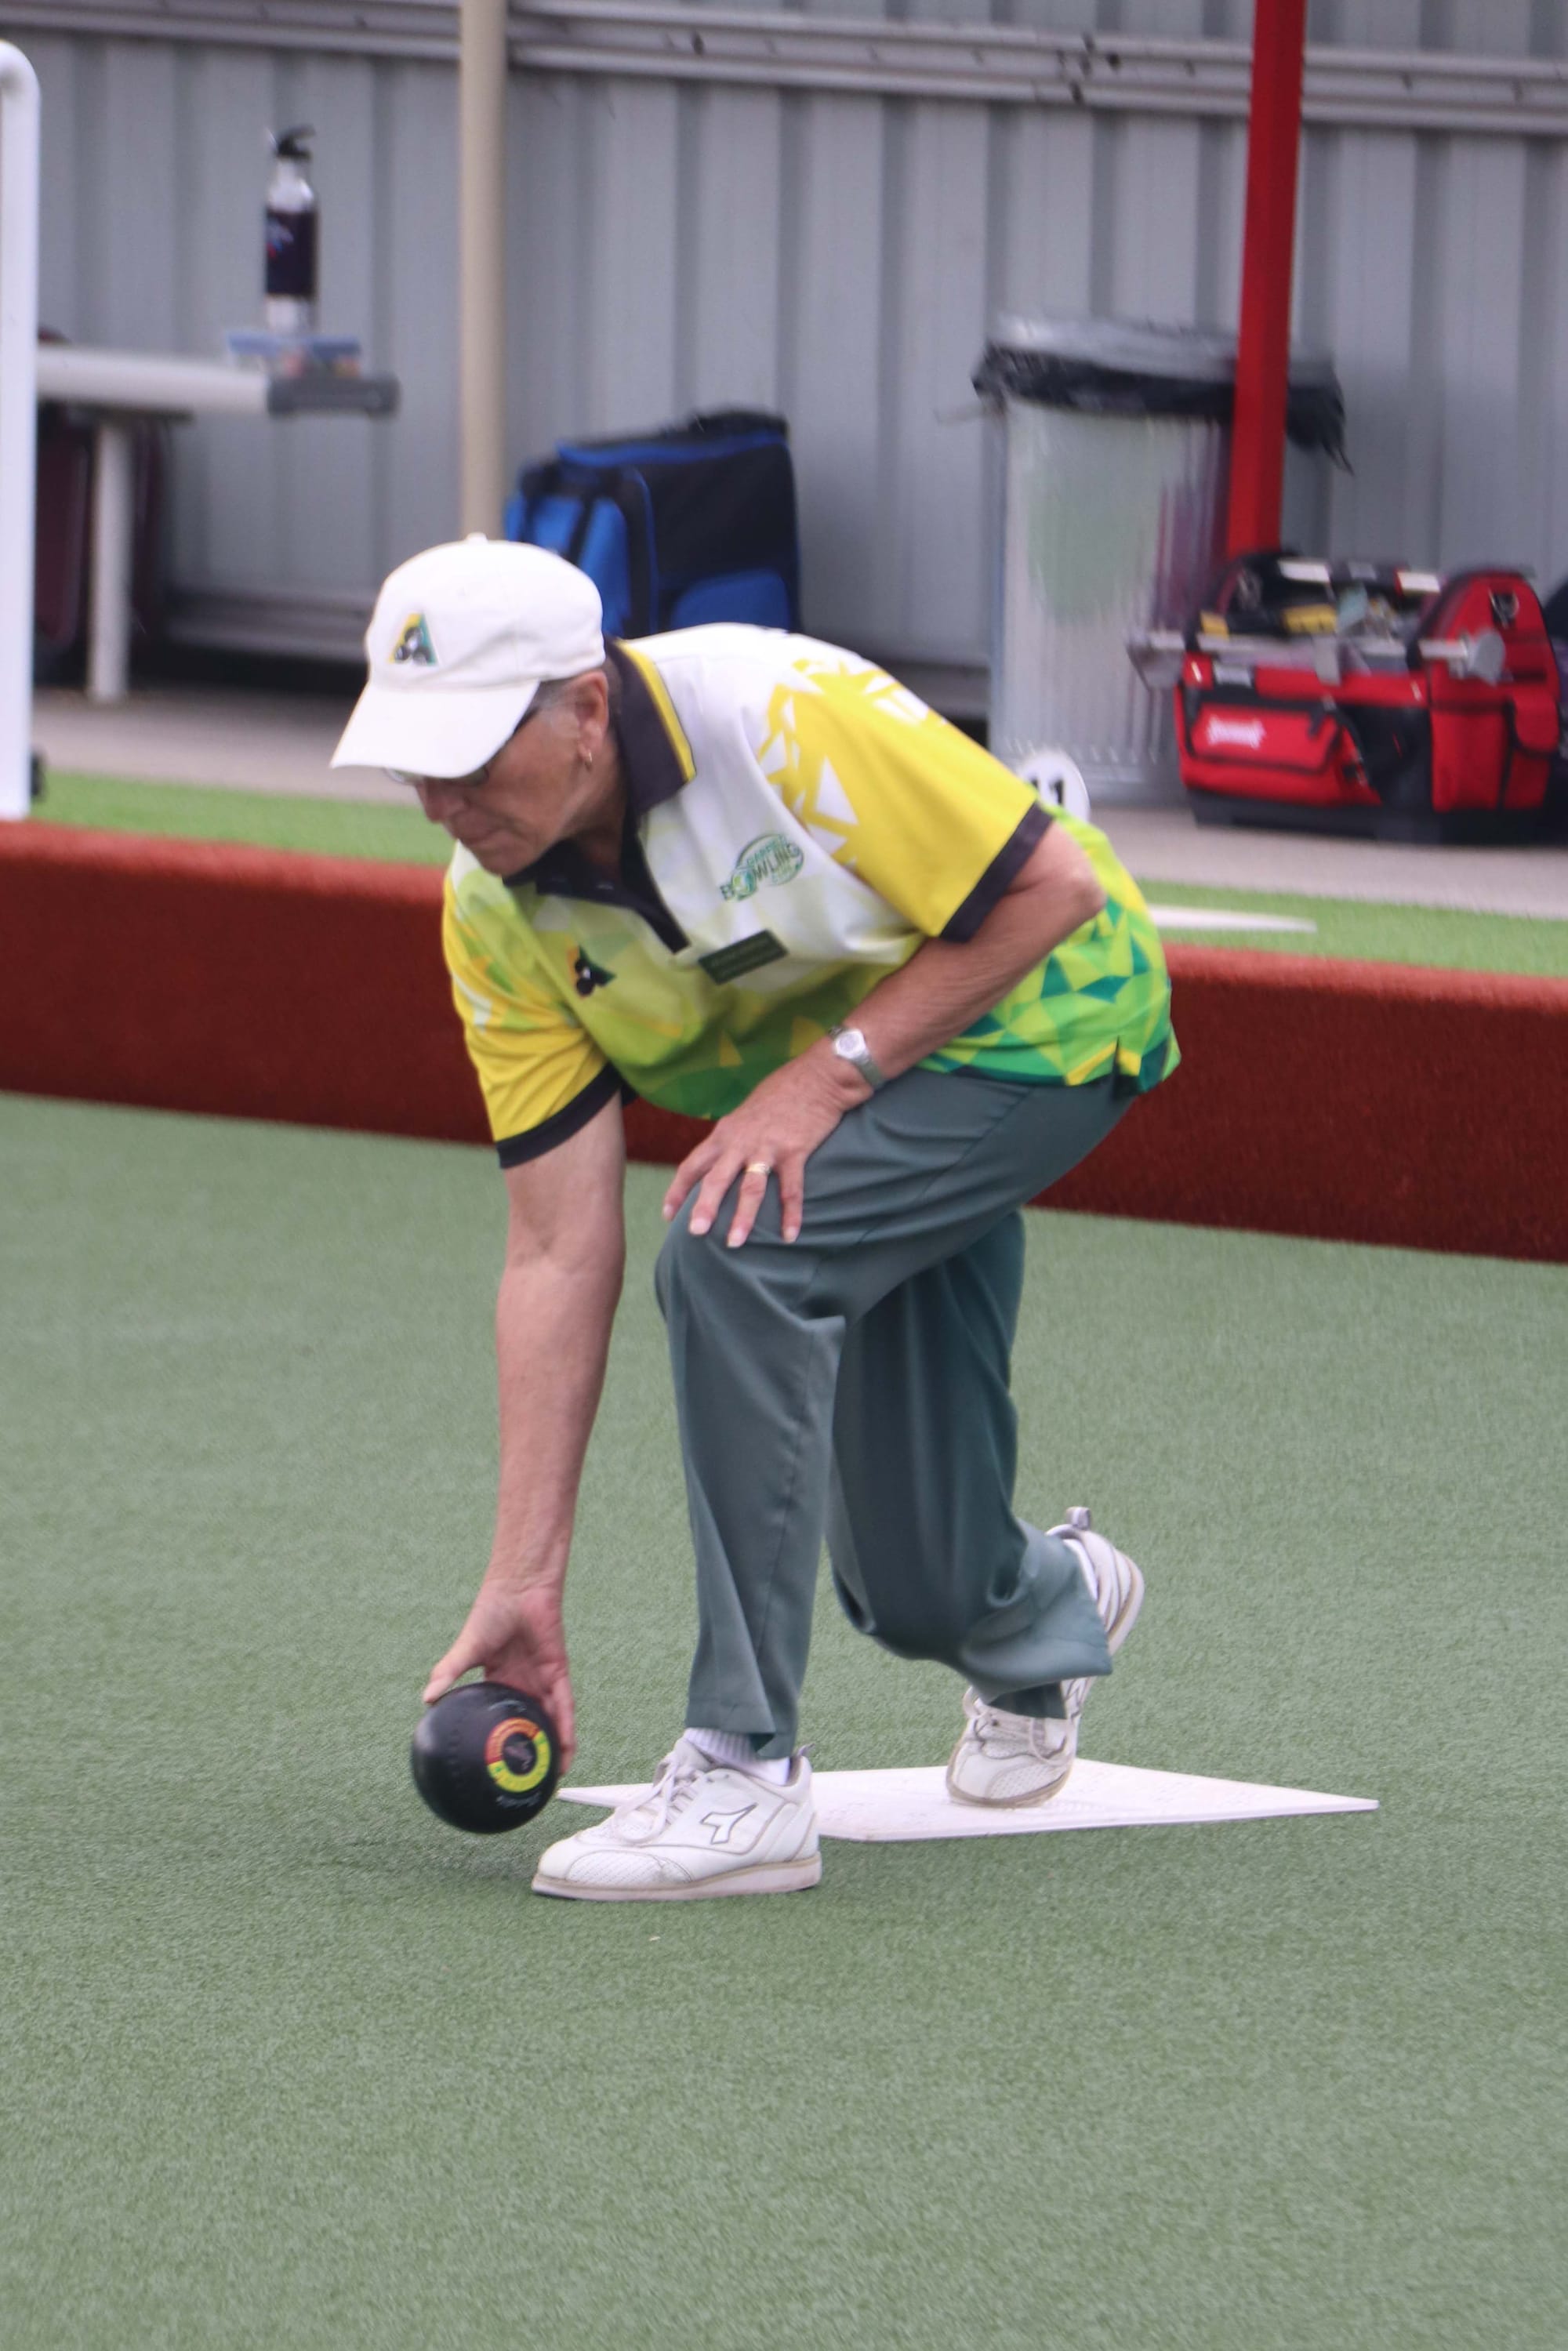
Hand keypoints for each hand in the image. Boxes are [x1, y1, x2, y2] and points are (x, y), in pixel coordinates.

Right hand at [422, 1582, 575, 1767]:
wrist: (520, 1587)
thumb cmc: (492, 1611)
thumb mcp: (467, 1648)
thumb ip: (449, 1672)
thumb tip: (426, 1698)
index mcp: (499, 1681)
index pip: (499, 1717)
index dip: (498, 1739)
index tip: (492, 1765)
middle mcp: (523, 1684)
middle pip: (527, 1724)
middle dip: (528, 1750)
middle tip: (525, 1782)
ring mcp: (542, 1680)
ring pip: (550, 1721)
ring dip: (553, 1748)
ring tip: (551, 1778)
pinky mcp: (558, 1673)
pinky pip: (564, 1707)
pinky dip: (566, 1728)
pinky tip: (565, 1750)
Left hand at [663, 1046, 864, 1246]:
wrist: (815, 1077)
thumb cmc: (780, 1094)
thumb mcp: (744, 1115)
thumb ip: (731, 1139)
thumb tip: (719, 1161)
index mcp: (724, 1133)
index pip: (692, 1164)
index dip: (677, 1190)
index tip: (667, 1214)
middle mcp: (741, 1142)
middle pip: (716, 1178)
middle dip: (704, 1207)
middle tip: (694, 1233)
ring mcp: (768, 1147)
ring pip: (750, 1187)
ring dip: (743, 1217)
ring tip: (735, 1243)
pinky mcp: (795, 1151)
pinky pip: (791, 1188)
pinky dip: (791, 1214)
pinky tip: (790, 1235)